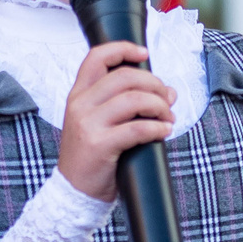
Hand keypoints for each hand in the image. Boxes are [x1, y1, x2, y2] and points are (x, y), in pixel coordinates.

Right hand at [55, 40, 176, 202]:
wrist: (74, 192)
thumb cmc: (92, 157)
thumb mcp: (97, 123)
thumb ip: (124, 104)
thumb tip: (167, 92)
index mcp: (78, 95)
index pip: (97, 57)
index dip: (123, 49)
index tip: (144, 53)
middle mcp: (80, 105)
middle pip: (125, 76)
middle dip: (154, 84)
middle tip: (167, 98)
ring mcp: (88, 124)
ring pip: (134, 99)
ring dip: (159, 106)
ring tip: (168, 117)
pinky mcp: (99, 145)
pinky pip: (137, 128)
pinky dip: (157, 127)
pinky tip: (164, 131)